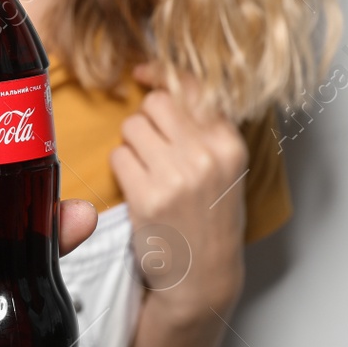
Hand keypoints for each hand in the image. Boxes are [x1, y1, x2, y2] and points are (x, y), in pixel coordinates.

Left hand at [111, 64, 248, 319]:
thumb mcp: (224, 166)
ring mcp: (176, 176)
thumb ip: (202, 126)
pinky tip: (138, 187)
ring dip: (131, 144)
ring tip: (149, 170)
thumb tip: (162, 82)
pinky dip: (121, 168)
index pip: (193, 87)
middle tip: (153, 146)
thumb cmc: (209, 216)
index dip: (162, 73)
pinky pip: (117, 156)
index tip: (143, 72)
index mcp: (229, 143)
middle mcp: (206, 155)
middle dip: (145, 119)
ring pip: (132, 127)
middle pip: (155, 104)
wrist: (202, 274)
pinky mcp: (147, 197)